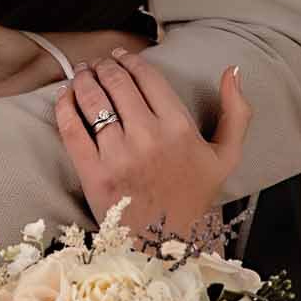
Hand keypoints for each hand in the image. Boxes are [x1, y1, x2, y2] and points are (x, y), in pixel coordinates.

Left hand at [54, 50, 250, 240]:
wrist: (165, 244)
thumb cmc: (193, 197)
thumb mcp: (226, 156)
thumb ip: (237, 112)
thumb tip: (233, 70)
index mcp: (179, 128)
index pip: (147, 78)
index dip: (130, 60)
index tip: (120, 56)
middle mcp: (149, 137)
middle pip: (117, 83)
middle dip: (103, 66)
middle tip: (97, 64)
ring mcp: (119, 155)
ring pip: (93, 100)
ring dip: (83, 79)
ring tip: (81, 74)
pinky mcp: (93, 173)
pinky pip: (72, 129)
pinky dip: (64, 106)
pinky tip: (64, 95)